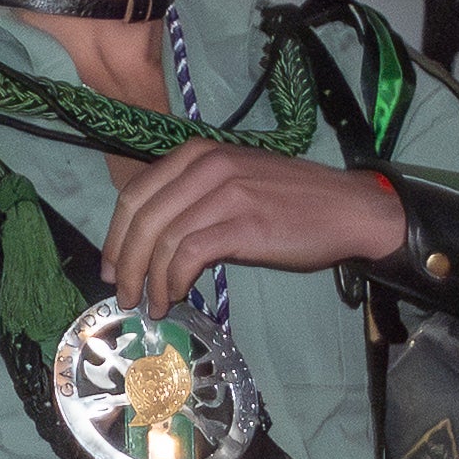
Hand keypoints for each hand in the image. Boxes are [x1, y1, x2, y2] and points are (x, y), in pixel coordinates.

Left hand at [96, 140, 403, 314]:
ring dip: (149, 279)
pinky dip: (174, 281)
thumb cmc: (291, 202)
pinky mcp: (243, 224)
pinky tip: (176, 297)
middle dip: (124, 261)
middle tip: (123, 294)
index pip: (137, 193)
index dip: (115, 234)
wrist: (346, 209)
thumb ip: (194, 197)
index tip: (112, 266)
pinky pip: (190, 254)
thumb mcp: (234, 183)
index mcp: (198, 153)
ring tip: (152, 304)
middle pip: (142, 217)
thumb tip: (155, 239)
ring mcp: (226, 193)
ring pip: (162, 239)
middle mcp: (207, 166)